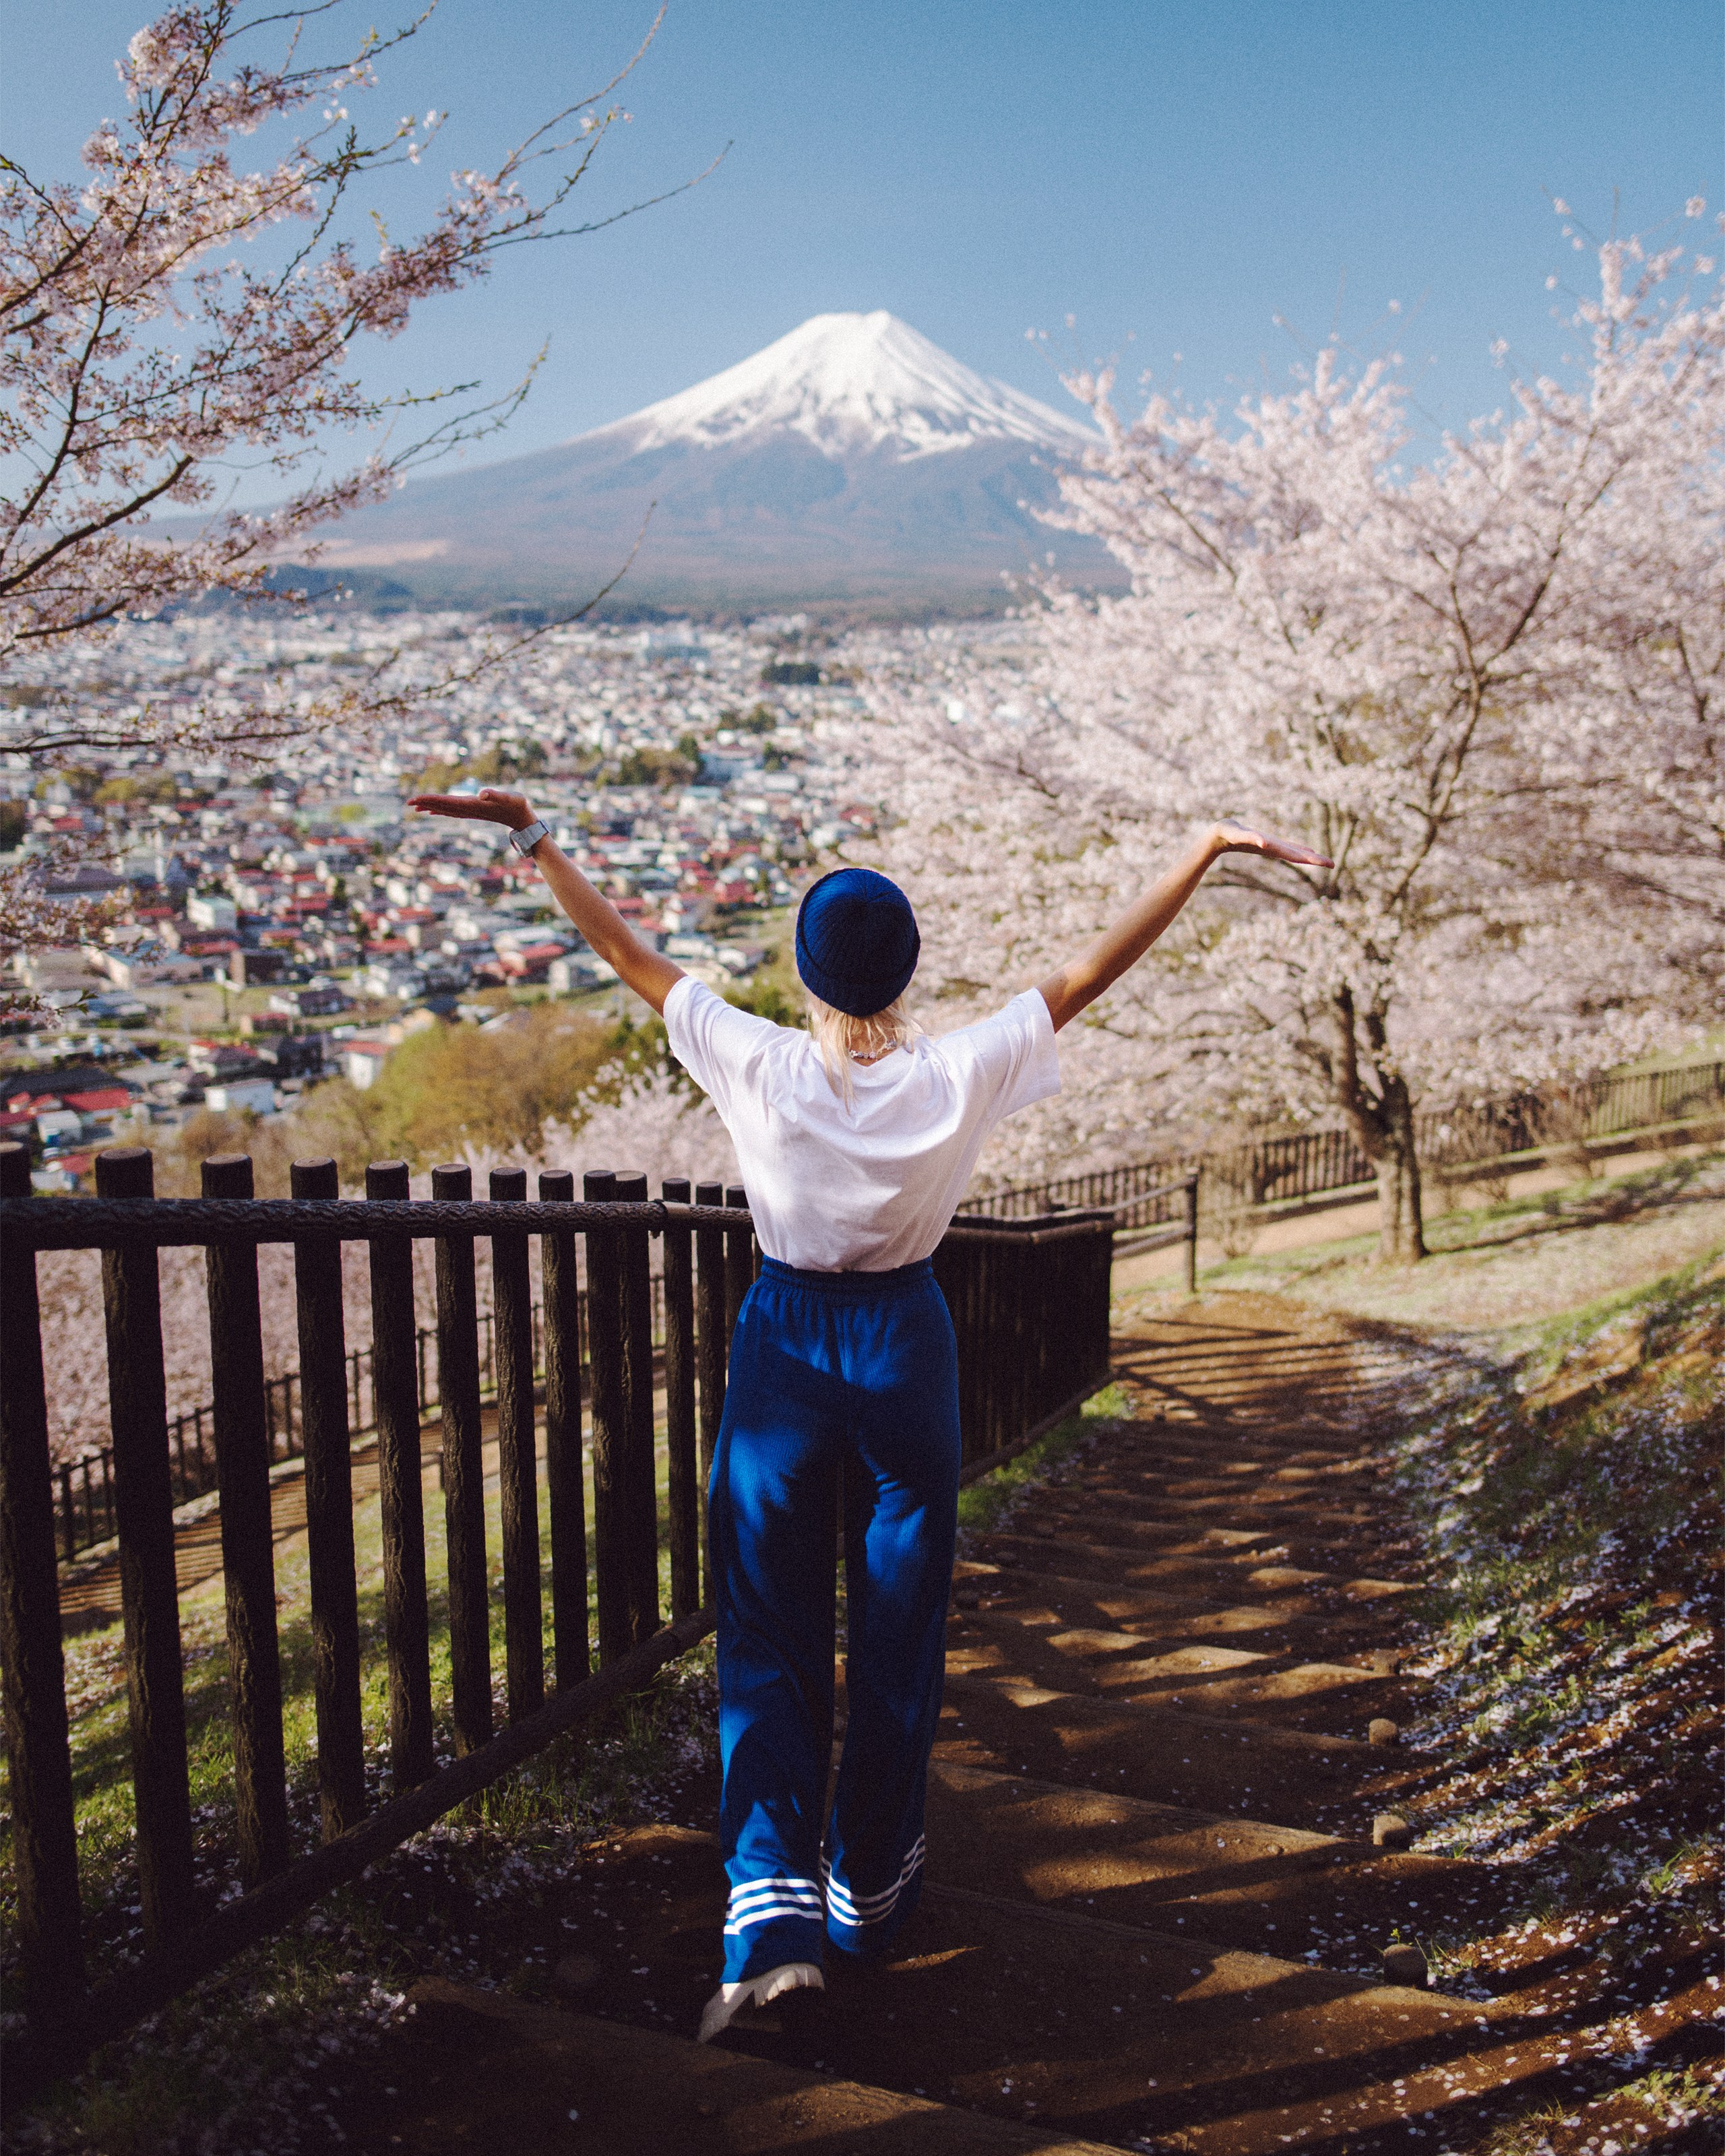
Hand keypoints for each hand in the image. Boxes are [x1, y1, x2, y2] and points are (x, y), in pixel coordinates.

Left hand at [407, 787, 534, 831]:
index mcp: (473, 805)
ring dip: (431, 807)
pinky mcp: (475, 811)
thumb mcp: (510, 798)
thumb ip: (495, 795)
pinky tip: (435, 809)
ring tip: (416, 806)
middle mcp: (470, 809)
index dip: (431, 800)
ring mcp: (472, 811)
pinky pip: (454, 810)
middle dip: (426, 803)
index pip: (447, 802)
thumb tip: (481, 793)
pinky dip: (442, 809)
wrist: (524, 820)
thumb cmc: (518, 807)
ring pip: (446, 810)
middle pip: (443, 807)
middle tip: (408, 802)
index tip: (415, 799)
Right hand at [1212, 818, 1332, 868]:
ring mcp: (1270, 845)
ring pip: (1292, 851)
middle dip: (1314, 859)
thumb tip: (1264, 842)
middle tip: (1332, 864)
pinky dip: (1297, 848)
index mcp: (1272, 847)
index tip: (1328, 864)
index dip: (1312, 858)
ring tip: (1321, 860)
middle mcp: (1273, 847)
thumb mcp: (1240, 834)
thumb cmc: (1227, 834)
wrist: (1218, 836)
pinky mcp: (1266, 841)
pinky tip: (1305, 850)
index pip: (1296, 854)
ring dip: (1306, 855)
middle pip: (1297, 854)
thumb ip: (1251, 838)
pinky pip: (1285, 846)